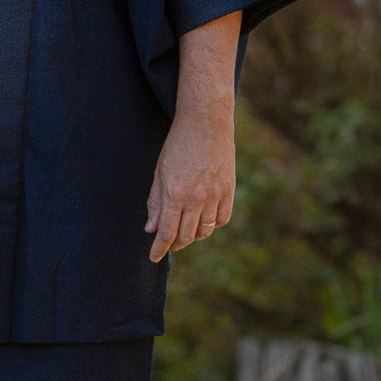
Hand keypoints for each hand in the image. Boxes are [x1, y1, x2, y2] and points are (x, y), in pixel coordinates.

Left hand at [145, 116, 235, 261]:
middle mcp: (196, 198)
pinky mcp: (229, 190)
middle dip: (174, 244)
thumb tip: (151, 229)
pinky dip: (212, 225)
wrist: (206, 123)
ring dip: (192, 235)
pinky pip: (222, 219)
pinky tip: (204, 219)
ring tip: (185, 230)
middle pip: (185, 236)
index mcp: (175, 194)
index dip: (159, 249)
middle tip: (168, 243)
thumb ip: (155, 202)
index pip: (166, 233)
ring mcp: (215, 195)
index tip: (153, 257)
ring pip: (204, 231)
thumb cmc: (177, 145)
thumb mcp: (159, 172)